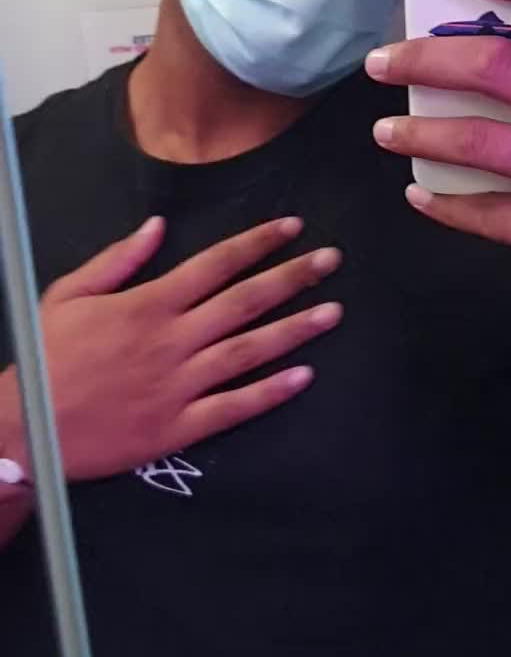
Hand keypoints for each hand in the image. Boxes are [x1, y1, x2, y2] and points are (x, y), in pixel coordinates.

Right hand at [0, 217, 341, 480]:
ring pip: (249, 351)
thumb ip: (118, 259)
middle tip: (333, 260)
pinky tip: (304, 376)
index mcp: (149, 303)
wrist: (26, 429)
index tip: (293, 227)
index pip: (217, 263)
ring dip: (295, 329)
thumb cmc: (47, 356)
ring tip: (334, 312)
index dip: (258, 242)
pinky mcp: (178, 426)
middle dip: (293, 276)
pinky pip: (233, 408)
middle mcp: (173, 339)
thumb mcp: (70, 294)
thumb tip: (158, 227)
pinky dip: (270, 392)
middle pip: (245, 301)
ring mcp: (179, 384)